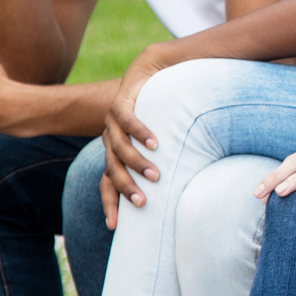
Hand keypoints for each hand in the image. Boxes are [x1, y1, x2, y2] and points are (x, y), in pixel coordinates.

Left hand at [100, 51, 174, 225]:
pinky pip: (127, 121)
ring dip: (137, 163)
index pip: (107, 182)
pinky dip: (140, 133)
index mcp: (116, 151)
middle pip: (111, 170)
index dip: (109, 203)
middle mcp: (110, 138)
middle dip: (126, 188)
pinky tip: (155, 143)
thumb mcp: (166, 140)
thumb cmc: (166, 109)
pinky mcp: (121, 101)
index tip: (113, 227)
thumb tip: (189, 187)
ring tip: (156, 174)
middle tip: (143, 202)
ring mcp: (112, 120)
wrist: (157, 68)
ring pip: (118, 148)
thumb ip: (169, 160)